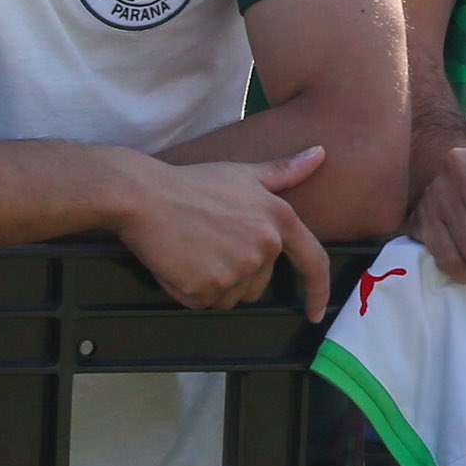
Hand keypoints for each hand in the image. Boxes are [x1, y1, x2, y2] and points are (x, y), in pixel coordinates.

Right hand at [119, 146, 332, 321]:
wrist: (145, 197)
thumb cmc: (194, 183)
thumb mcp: (244, 174)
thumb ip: (286, 171)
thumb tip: (320, 153)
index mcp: (279, 220)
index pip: (314, 262)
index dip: (319, 290)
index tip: (317, 312)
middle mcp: (263, 248)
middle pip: (259, 284)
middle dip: (238, 272)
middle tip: (211, 241)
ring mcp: (235, 272)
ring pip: (232, 297)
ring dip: (215, 283)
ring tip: (195, 250)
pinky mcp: (205, 290)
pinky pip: (205, 302)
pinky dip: (191, 290)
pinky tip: (180, 263)